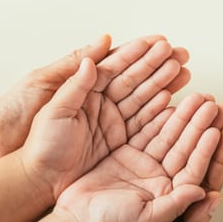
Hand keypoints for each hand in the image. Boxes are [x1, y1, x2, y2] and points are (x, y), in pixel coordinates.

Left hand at [21, 37, 187, 199]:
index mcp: (83, 89)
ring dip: (163, 82)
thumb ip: (74, 84)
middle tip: (178, 52)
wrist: (41, 180)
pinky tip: (172, 97)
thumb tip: (92, 59)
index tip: (157, 41)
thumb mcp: (52, 110)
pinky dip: (159, 109)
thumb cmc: (40, 145)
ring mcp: (113, 120)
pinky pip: (144, 120)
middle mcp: (101, 101)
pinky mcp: (120, 138)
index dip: (136, 52)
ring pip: (143, 96)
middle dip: (157, 63)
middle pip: (134, 78)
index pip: (114, 65)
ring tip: (182, 70)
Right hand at [53, 94, 221, 221]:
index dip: (207, 150)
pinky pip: (146, 131)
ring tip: (198, 98)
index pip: (194, 168)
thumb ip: (175, 206)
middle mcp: (162, 179)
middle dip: (200, 125)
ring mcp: (146, 165)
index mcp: (171, 196)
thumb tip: (204, 193)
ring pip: (169, 136)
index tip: (218, 131)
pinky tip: (170, 102)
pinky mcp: (129, 155)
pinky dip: (157, 117)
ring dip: (183, 117)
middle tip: (213, 105)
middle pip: (186, 148)